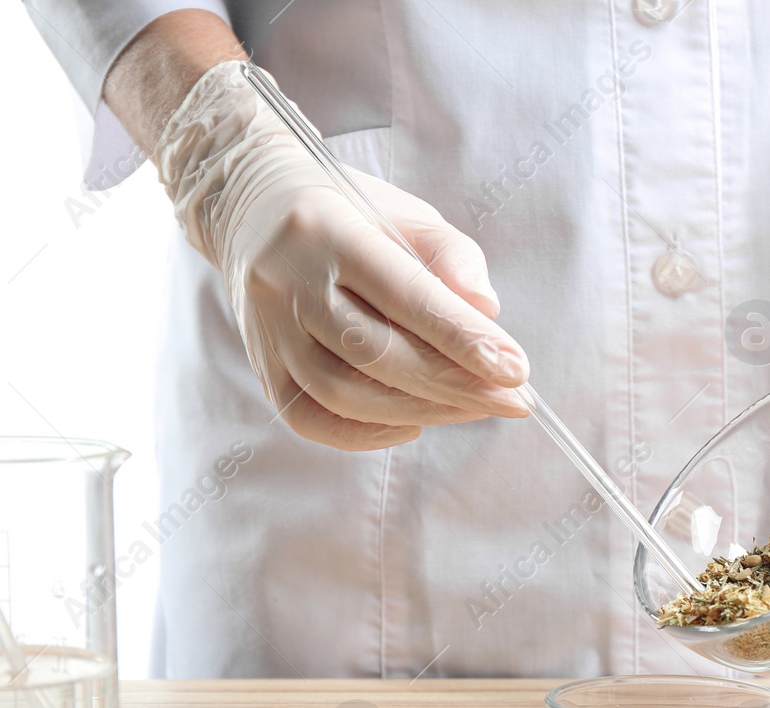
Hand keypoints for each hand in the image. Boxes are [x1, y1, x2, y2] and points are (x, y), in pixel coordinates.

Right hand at [153, 63, 527, 449]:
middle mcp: (289, 282)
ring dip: (418, 411)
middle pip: (374, 352)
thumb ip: (450, 256)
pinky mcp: (263, 365)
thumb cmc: (348, 214)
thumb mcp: (405, 212)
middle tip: (510, 401)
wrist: (253, 211)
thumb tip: (487, 311)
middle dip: (453, 386)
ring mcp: (269, 329)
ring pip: (342, 393)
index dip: (463, 338)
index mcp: (330, 232)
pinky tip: (412, 425)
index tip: (516, 370)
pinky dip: (365, 434)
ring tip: (472, 410)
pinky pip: (310, 419)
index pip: (405, 295)